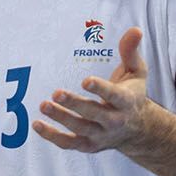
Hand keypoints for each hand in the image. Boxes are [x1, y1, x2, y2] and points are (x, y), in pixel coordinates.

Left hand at [33, 27, 157, 152]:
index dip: (100, 89)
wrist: (138, 130)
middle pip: (93, 114)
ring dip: (60, 118)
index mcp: (126, 102)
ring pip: (79, 129)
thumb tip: (135, 29)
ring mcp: (100, 135)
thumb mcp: (136, 72)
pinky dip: (52, 136)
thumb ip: (130, 51)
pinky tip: (36, 124)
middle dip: (74, 104)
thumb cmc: (132, 93)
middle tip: (56, 93)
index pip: (114, 96)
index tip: (86, 81)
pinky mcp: (88, 145)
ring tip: (44, 105)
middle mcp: (114, 121)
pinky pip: (68, 143)